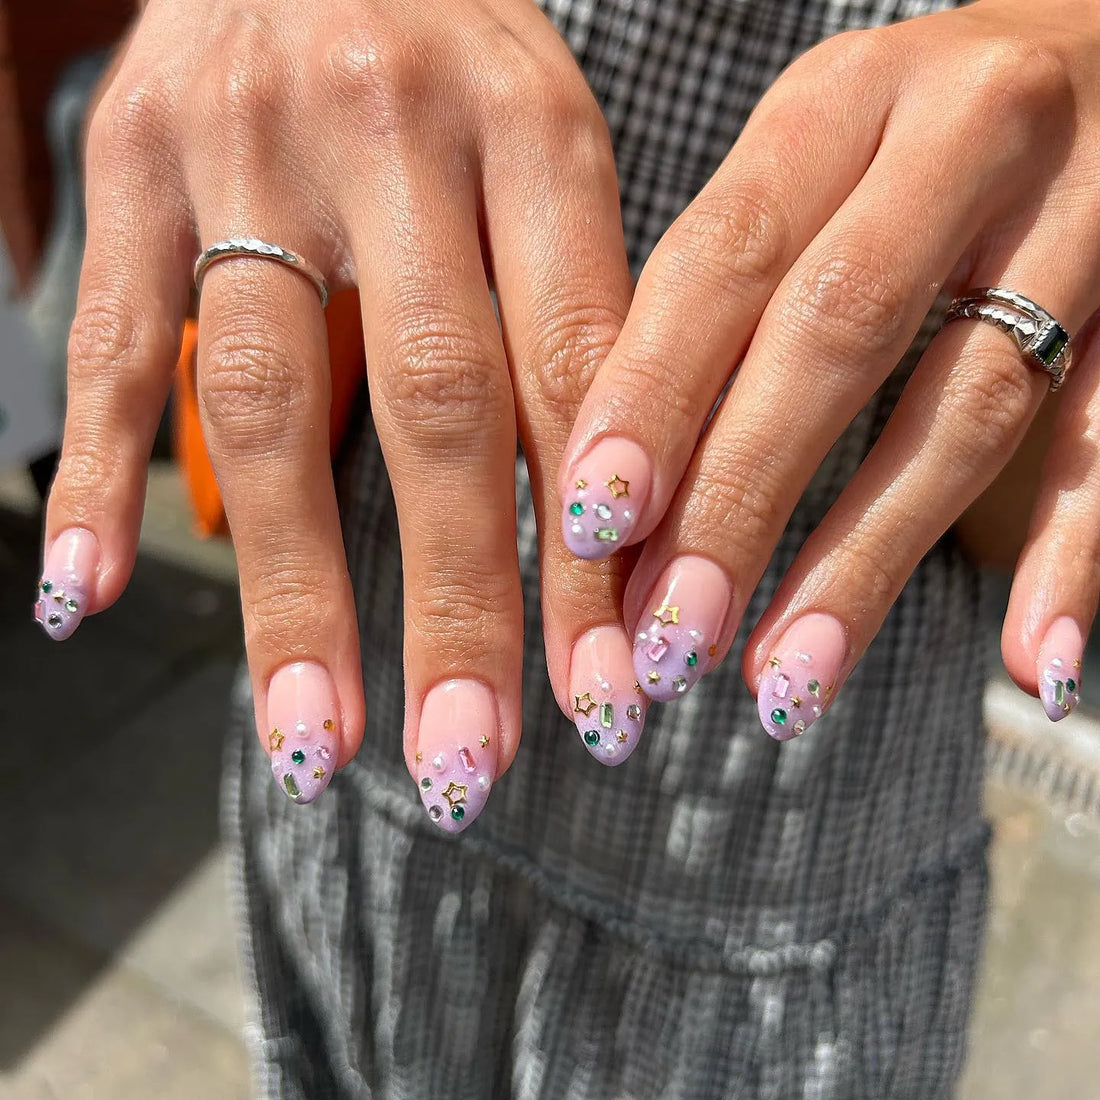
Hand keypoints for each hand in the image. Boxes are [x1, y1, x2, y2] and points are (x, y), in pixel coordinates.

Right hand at [39, 0, 643, 825]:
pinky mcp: (132, 162)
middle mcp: (392, 135)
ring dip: (291, 591)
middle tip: (472, 764)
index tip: (605, 694)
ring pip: (268, 405)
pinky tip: (91, 595)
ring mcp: (244, 150)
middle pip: (432, 409)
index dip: (588, 552)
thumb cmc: (457, 56)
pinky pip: (109, 339)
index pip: (573, 378)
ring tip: (316, 743)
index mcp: (532, 131)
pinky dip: (98, 475)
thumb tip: (612, 534)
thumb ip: (577, 321)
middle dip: (457, 606)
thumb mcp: (550, 151)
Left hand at [559, 0, 1099, 731]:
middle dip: (740, 500)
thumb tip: (616, 484)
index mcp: (838, 104)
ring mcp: (1087, 212)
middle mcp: (964, 136)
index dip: (653, 396)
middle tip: (669, 638)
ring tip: (785, 682)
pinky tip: (1025, 661)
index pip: (723, 259)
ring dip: (867, 559)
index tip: (590, 527)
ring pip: (969, 403)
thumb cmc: (907, 138)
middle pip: (836, 334)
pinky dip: (1074, 554)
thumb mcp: (806, 166)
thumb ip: (722, 296)